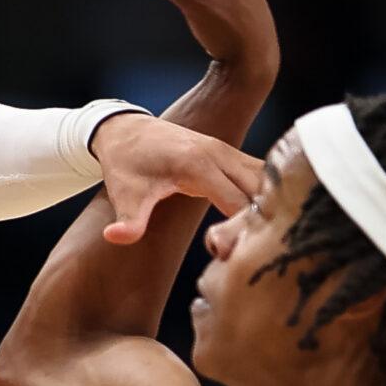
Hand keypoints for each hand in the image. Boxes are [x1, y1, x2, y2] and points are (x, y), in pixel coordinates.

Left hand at [90, 113, 263, 243]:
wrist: (125, 129)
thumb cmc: (126, 164)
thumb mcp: (125, 194)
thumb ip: (128, 220)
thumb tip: (113, 237)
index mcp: (198, 165)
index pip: (239, 205)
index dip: (241, 233)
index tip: (234, 256)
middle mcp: (221, 154)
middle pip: (261, 193)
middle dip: (263, 224)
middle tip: (256, 254)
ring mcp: (229, 151)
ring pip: (269, 181)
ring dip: (272, 208)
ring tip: (265, 239)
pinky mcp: (231, 154)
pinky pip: (262, 174)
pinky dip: (270, 195)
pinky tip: (266, 219)